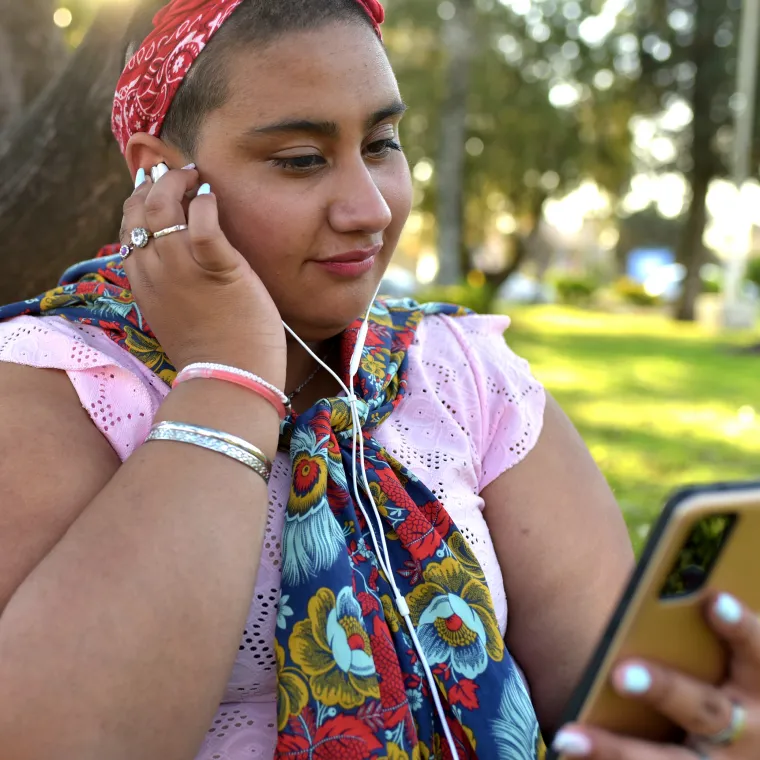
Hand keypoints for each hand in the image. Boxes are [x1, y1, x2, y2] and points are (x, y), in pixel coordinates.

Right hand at [120, 165, 285, 386]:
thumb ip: (171, 284)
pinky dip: (205, 203)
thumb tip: (179, 253)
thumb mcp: (177, 314)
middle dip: (156, 183)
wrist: (230, 381)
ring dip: (178, 183)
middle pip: (139, 211)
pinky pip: (203, 223)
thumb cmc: (213, 351)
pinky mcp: (218, 269)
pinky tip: (211, 197)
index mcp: (143, 284)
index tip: (157, 187)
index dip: (139, 200)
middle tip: (179, 175)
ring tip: (195, 179)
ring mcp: (183, 270)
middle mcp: (155, 272)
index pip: (128, 228)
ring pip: (163, 207)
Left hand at [552, 593, 759, 758]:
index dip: (740, 627)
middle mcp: (751, 735)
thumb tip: (672, 590)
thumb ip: (708, 641)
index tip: (713, 599)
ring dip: (615, 750)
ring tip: (567, 738)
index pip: (757, 651)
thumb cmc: (731, 688)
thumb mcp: (736, 669)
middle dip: (664, 690)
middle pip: (705, 710)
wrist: (749, 752)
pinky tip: (565, 755)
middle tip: (621, 674)